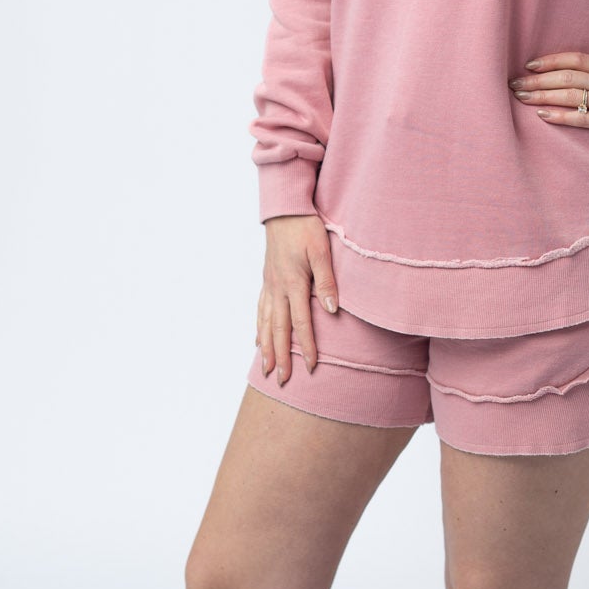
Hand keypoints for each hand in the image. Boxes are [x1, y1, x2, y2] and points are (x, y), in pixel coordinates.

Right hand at [256, 215, 338, 384]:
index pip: (300, 322)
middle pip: (278, 329)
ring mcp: (269, 285)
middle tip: (281, 379)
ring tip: (266, 368)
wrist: (284, 209)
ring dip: (266, 347)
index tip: (311, 367)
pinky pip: (260, 309)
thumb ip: (327, 281)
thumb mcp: (322, 251)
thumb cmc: (306, 228)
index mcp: (292, 283)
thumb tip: (331, 310)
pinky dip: (259, 328)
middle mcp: (277, 288)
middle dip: (280, 356)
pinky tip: (257, 340)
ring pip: (265, 322)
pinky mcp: (266, 280)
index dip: (306, 346)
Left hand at [508, 50, 588, 143]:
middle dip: (537, 79)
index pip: (575, 59)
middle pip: (566, 77)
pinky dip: (560, 116)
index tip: (530, 64)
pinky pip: (581, 118)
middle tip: (514, 82)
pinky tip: (542, 115)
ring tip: (521, 96)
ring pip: (570, 95)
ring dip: (542, 95)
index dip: (551, 60)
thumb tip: (578, 77)